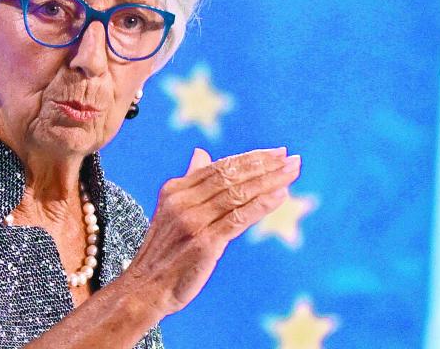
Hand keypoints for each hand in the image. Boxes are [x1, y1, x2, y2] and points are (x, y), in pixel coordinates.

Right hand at [124, 147, 300, 315]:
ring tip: (292, 172)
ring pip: (237, 194)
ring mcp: (192, 221)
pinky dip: (262, 205)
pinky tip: (280, 196)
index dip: (250, 158)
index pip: (218, 167)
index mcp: (175, 190)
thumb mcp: (171, 209)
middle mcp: (182, 202)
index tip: (276, 152)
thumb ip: (189, 181)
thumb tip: (201, 153)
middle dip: (264, 165)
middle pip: (230, 176)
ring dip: (269, 181)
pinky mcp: (204, 242)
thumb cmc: (165, 251)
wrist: (147, 288)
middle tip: (291, 158)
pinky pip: (238, 219)